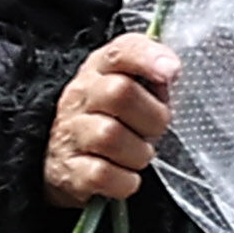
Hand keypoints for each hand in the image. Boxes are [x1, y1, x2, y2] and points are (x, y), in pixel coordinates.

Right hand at [46, 35, 176, 209]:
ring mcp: (69, 134)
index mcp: (100, 71)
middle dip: (152, 116)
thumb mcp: (129, 88)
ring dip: (139, 152)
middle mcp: (79, 97)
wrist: (62, 160)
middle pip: (120, 93)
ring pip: (110, 136)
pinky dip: (124, 180)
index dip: (148, 58)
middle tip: (155, 130)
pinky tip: (125, 177)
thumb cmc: (110, 120)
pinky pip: (102, 175)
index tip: (172, 72)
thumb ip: (153, 78)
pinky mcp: (66, 170)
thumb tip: (172, 75)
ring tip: (138, 155)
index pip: (121, 51)